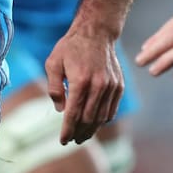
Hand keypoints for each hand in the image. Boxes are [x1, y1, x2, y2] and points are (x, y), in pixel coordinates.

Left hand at [43, 26, 122, 145]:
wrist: (96, 32)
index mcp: (80, 80)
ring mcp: (111, 86)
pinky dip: (103, 119)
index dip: (67, 130)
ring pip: (102, 117)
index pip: (73, 114)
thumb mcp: (53, 63)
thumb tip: (60, 110)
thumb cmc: (71, 47)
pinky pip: (112, 109)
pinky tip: (95, 123)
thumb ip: (54, 87)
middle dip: (79, 133)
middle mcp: (98, 85)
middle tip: (72, 140)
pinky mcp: (119, 85)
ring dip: (92, 129)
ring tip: (83, 136)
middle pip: (88, 119)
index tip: (62, 141)